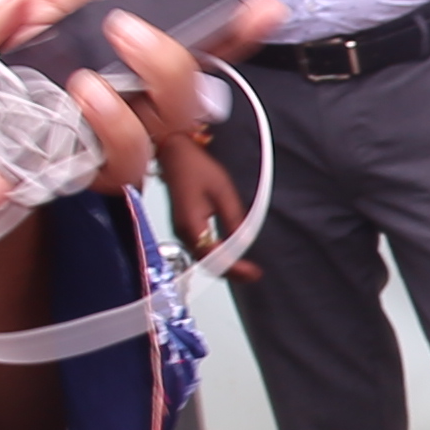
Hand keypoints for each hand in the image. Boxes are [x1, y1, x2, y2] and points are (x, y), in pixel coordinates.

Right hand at [159, 126, 257, 283]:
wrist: (175, 155)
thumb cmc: (198, 168)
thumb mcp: (223, 191)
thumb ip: (234, 219)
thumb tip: (245, 243)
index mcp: (191, 224)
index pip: (214, 257)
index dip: (235, 267)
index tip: (254, 272)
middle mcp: (183, 232)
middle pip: (207, 264)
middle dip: (231, 272)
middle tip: (254, 275)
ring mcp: (182, 231)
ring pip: (204, 259)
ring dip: (225, 266)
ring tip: (247, 269)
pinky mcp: (185, 227)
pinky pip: (201, 249)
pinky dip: (217, 256)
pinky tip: (232, 255)